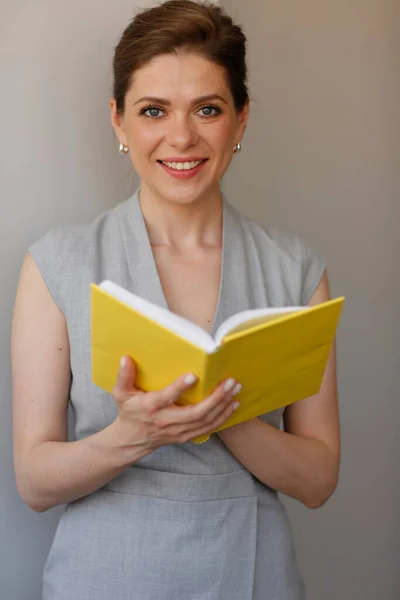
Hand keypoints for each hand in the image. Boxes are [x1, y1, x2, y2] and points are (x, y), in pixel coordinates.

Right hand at [112, 356, 240, 450]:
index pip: (167, 398)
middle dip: (216, 398)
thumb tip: (126, 357)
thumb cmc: (129, 412)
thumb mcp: (121, 393)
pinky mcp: (187, 436)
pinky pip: (209, 428)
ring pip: (206, 421)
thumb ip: (124, 376)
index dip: (179, 388)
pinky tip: (233, 404)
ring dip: (224, 405)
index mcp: (151, 407)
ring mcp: (179, 431)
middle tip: (230, 382)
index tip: (193, 376)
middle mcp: (167, 421)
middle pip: (196, 413)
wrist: (132, 440)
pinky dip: (223, 417)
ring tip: (235, 389)